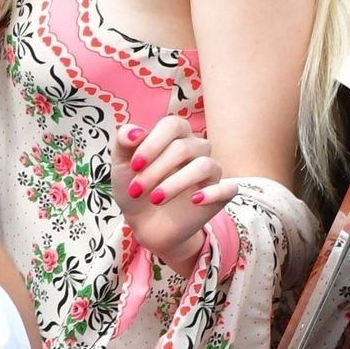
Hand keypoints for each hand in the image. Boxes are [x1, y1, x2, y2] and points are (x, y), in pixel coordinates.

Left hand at [112, 115, 237, 275]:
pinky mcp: (220, 194)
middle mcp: (196, 148)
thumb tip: (133, 131)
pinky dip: (212, 193)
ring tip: (156, 199)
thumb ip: (123, 143)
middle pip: (183, 147)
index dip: (153, 143)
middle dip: (156, 170)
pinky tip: (193, 201)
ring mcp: (210, 171)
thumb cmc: (135, 186)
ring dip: (176, 183)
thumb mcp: (121, 165)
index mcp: (175, 135)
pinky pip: (228, 188)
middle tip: (136, 190)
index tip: (134, 166)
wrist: (143, 222)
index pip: (172, 125)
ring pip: (204, 165)